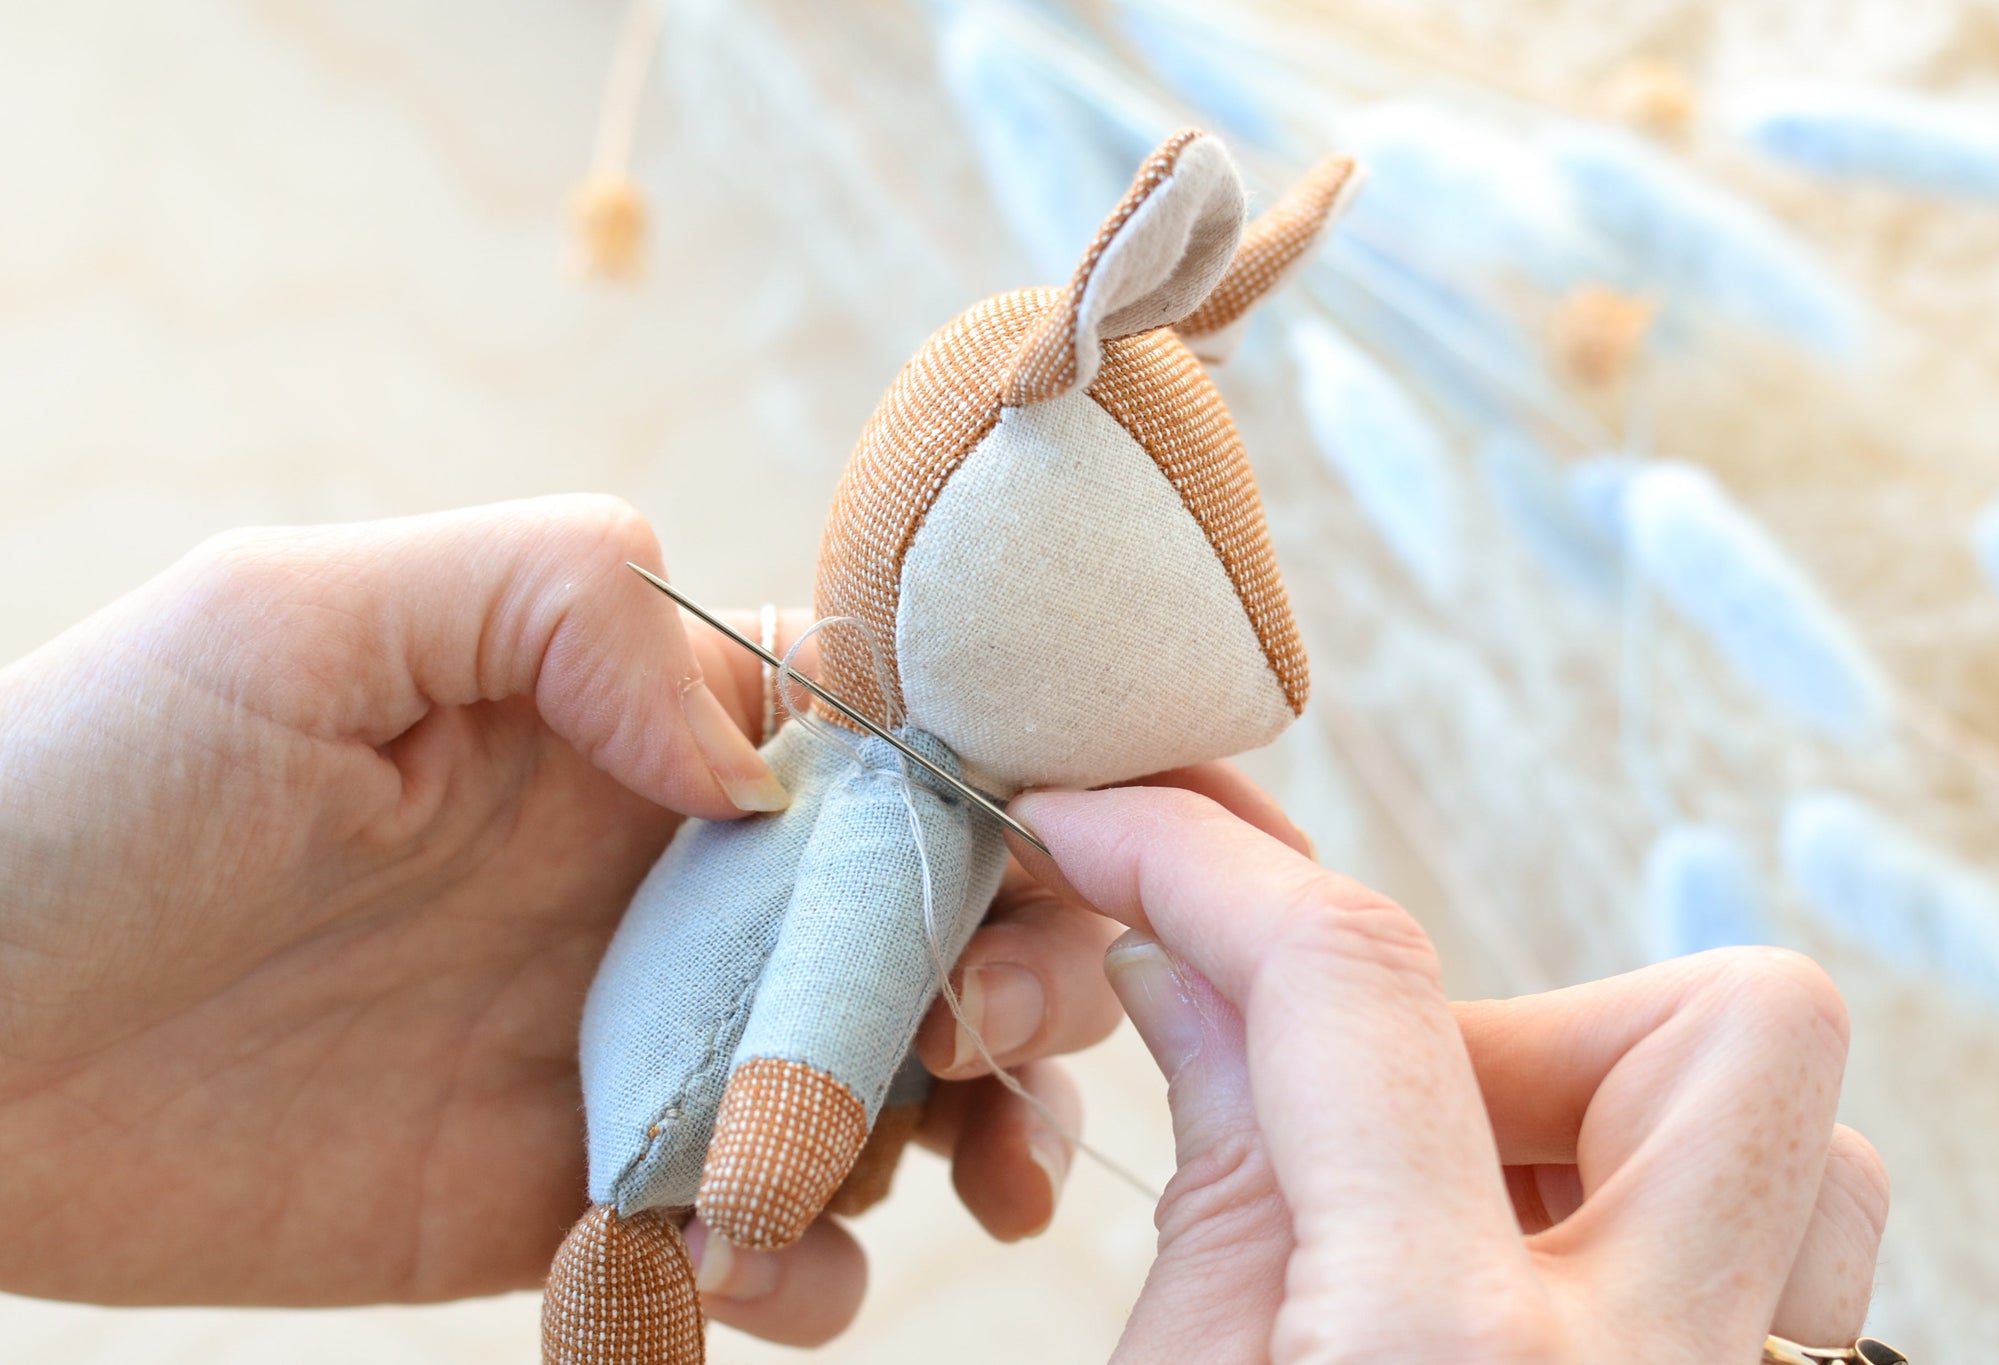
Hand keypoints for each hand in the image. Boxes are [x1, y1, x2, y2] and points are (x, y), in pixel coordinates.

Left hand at [0, 495, 1203, 1348]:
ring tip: (969, 1168)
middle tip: (1017, 1028)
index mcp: (620, 725)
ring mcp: (621, 1041)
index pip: (871, 729)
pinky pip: (744, 1229)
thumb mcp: (302, 616)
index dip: (1010, 772)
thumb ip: (553, 600)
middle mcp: (651, 879)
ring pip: (863, 1075)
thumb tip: (750, 748)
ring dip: (956, 1120)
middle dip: (1014, 961)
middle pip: (911, 911)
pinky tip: (770, 1270)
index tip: (1118, 834)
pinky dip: (806, 1261)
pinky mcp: (567, 1194)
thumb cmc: (86, 791)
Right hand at [1013, 787, 1889, 1363]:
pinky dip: (1653, 1231)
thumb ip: (1216, 1167)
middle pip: (1733, 1029)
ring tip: (1460, 1228)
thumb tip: (1184, 956)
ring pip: (1800, 1147)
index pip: (1349, 982)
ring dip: (1619, 1128)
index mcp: (1440, 1363)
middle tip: (1381, 1133)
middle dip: (1533, 1016)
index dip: (1200, 857)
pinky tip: (1511, 1309)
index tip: (1113, 829)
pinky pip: (1790, 1269)